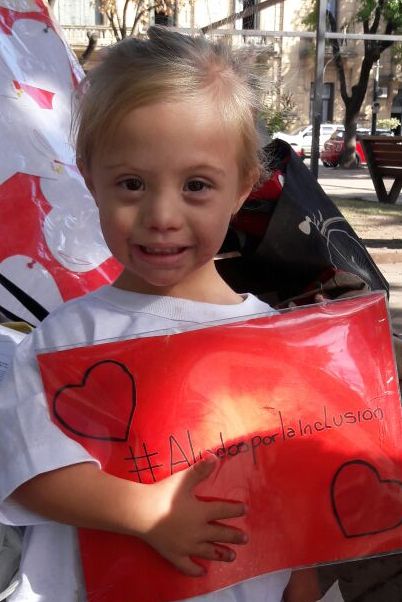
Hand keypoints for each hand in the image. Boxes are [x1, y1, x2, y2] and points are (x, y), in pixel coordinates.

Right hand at [138, 456, 246, 575]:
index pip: (223, 510)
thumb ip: (200, 469)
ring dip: (222, 554)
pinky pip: (187, 566)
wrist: (141, 512)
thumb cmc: (163, 494)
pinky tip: (202, 573)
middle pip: (220, 534)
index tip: (245, 510)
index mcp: (201, 512)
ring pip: (209, 551)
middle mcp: (198, 531)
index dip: (235, 510)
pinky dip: (196, 570)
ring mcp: (187, 546)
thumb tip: (216, 457)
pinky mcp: (174, 555)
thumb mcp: (183, 479)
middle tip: (245, 539)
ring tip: (232, 556)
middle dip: (234, 536)